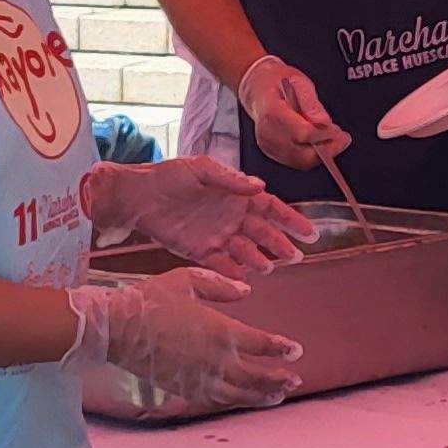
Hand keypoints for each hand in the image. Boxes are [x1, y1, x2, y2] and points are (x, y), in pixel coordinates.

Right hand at [66, 267, 300, 408]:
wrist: (117, 329)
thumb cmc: (150, 300)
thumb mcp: (187, 281)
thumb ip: (220, 286)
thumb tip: (245, 291)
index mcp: (220, 330)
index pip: (261, 344)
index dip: (281, 348)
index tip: (295, 350)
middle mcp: (215, 359)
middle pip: (256, 375)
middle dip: (278, 379)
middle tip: (294, 381)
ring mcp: (199, 378)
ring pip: (239, 393)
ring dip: (261, 396)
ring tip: (277, 397)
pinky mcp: (184, 389)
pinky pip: (216, 398)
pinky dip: (234, 400)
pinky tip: (242, 399)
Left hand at [88, 158, 315, 279]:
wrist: (137, 195)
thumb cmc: (169, 176)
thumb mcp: (200, 169)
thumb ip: (230, 179)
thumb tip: (259, 186)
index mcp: (236, 196)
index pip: (271, 208)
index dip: (290, 220)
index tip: (309, 232)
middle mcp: (231, 217)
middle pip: (263, 233)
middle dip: (281, 244)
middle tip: (295, 256)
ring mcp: (217, 236)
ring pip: (245, 251)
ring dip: (258, 260)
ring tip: (267, 267)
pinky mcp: (199, 251)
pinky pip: (220, 264)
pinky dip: (232, 272)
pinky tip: (243, 278)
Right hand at [236, 55, 350, 168]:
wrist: (258, 87)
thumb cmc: (278, 82)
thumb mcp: (299, 82)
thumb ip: (312, 104)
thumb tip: (324, 123)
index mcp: (273, 112)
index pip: (302, 134)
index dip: (324, 136)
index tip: (338, 132)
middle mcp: (267, 133)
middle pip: (302, 155)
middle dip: (326, 150)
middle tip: (341, 138)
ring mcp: (267, 144)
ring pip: (301, 162)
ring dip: (321, 154)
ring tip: (331, 138)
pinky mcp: (270, 151)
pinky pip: (295, 161)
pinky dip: (311, 155)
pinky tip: (318, 142)